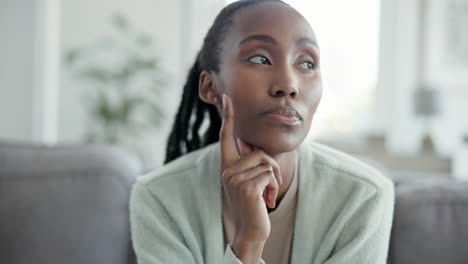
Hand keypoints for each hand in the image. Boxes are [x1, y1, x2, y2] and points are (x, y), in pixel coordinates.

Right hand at [220, 95, 282, 261]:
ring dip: (274, 180)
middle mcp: (227, 170)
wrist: (251, 229)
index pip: (226, 137)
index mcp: (227, 166)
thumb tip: (254, 148)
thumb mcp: (248, 181)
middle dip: (273, 168)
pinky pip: (270, 175)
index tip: (227, 98)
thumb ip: (250, 164)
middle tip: (272, 185)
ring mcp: (234, 178)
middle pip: (259, 152)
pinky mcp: (246, 187)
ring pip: (267, 163)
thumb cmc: (252, 204)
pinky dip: (274, 187)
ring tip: (267, 195)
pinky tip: (266, 201)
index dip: (228, 117)